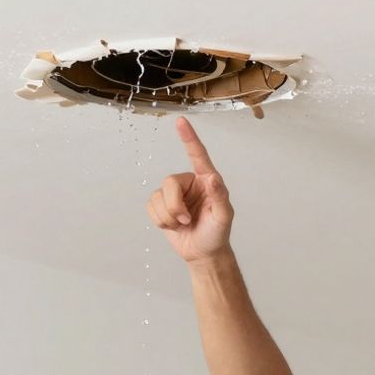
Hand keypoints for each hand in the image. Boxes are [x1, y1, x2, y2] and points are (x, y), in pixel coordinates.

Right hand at [145, 116, 234, 263]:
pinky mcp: (162, 205)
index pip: (197, 155)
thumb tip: (213, 178)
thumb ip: (220, 197)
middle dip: (174, 206)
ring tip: (182, 224)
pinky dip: (160, 220)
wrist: (203, 253)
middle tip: (186, 220)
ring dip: (168, 216)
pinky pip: (151, 206)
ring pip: (158, 196)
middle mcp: (189, 183)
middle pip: (169, 182)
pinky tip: (173, 226)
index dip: (188, 138)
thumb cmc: (217, 234)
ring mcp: (174, 194)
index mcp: (207, 180)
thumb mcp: (223, 217)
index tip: (180, 121)